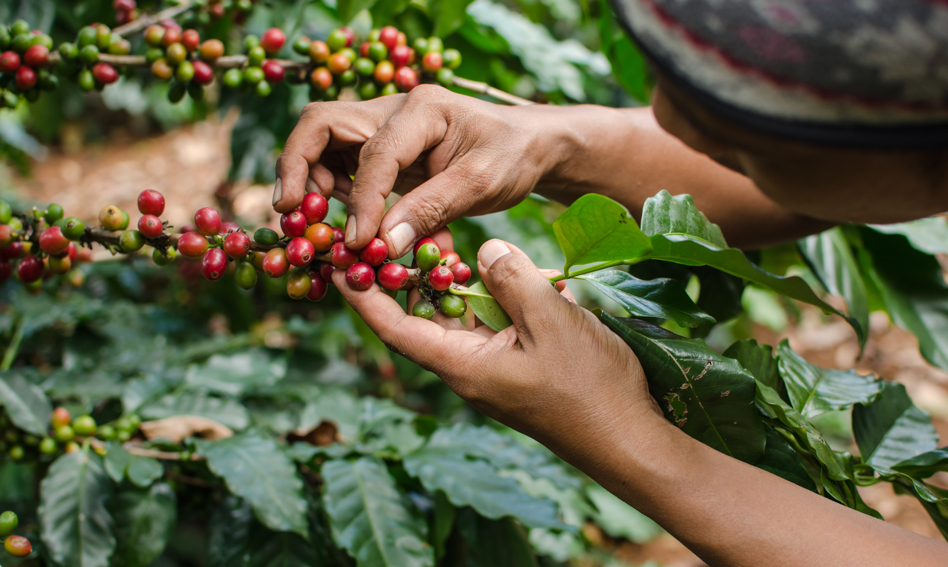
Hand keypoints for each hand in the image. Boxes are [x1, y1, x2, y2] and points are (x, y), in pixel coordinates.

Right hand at [274, 85, 565, 257]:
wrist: (528, 146)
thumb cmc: (512, 157)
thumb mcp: (481, 184)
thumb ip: (431, 210)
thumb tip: (382, 245)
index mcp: (421, 110)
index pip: (374, 152)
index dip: (362, 201)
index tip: (358, 242)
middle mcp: (392, 110)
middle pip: (321, 125)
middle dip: (297, 167)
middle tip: (290, 213)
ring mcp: (383, 128)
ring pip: (323, 144)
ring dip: (311, 182)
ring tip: (314, 223)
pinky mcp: (383, 150)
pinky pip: (342, 166)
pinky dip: (334, 193)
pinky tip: (347, 224)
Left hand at [333, 237, 664, 462]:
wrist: (629, 437)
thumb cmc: (589, 387)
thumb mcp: (550, 321)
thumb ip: (512, 279)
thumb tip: (484, 250)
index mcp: (462, 366)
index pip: (395, 328)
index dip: (364, 296)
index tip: (340, 262)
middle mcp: (469, 368)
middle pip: (423, 317)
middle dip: (409, 277)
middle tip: (397, 232)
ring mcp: (494, 368)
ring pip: (460, 318)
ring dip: (455, 283)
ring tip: (445, 242)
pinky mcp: (518, 365)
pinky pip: (492, 325)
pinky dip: (492, 297)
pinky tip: (507, 272)